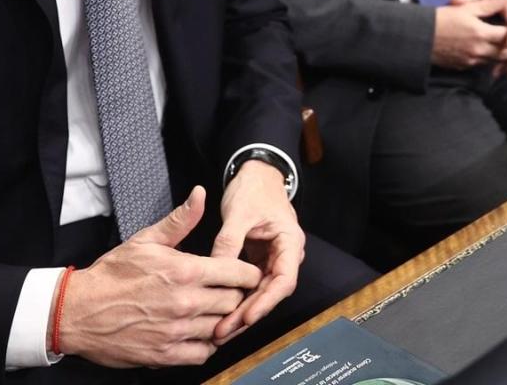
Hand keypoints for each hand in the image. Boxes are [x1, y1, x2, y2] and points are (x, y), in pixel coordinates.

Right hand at [58, 187, 261, 367]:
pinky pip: (203, 354)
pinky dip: (207, 344)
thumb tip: (200, 195)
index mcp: (185, 271)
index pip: (238, 274)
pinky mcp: (165, 355)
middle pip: (235, 302)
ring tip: (216, 312)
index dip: (249, 274)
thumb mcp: (146, 240)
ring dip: (224, 321)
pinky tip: (200, 332)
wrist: (78, 311)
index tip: (247, 274)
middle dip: (237, 296)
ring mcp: (176, 332)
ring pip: (222, 328)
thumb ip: (180, 220)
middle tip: (231, 292)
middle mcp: (185, 303)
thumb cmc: (111, 275)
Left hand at [209, 162, 305, 344]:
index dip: (266, 301)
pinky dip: (238, 299)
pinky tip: (223, 314)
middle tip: (225, 330)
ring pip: (261, 292)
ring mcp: (273, 260)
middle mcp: (285, 255)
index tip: (246, 316)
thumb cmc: (254, 189)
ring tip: (221, 330)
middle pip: (271, 292)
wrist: (257, 175)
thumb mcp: (239, 212)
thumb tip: (216, 268)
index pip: (284, 280)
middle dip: (248, 313)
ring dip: (242, 310)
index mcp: (290, 242)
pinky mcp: (259, 262)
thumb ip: (229, 240)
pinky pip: (251, 285)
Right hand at [433, 0, 506, 75]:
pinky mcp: (463, 66)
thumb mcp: (466, 8)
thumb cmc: (441, 19)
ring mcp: (470, 60)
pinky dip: (490, 60)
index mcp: (480, 33)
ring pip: (495, 60)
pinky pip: (482, 64)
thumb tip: (504, 0)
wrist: (419, 38)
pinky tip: (492, 55)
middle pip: (505, 52)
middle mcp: (478, 50)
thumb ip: (487, 6)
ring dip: (505, 55)